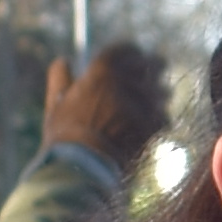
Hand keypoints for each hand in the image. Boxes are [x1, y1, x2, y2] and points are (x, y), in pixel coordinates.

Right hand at [40, 45, 171, 172]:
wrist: (83, 172)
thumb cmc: (65, 139)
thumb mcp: (56, 105)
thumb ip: (60, 78)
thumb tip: (63, 61)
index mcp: (101, 72)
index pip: (125, 50)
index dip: (132, 53)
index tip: (136, 56)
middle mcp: (126, 83)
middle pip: (152, 65)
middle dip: (155, 68)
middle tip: (158, 71)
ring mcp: (142, 105)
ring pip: (162, 92)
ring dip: (159, 96)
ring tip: (154, 102)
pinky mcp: (153, 127)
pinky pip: (164, 117)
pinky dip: (159, 121)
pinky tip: (151, 128)